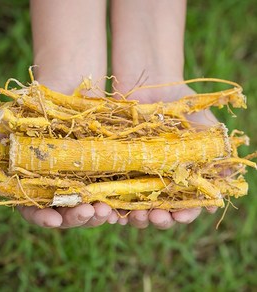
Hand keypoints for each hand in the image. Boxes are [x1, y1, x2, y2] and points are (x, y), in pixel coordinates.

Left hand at [117, 83, 217, 228]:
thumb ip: (217, 153)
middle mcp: (158, 181)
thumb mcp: (206, 128)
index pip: (184, 205)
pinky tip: (113, 209)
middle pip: (159, 211)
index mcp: (181, 178)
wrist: (153, 86)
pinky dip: (113, 205)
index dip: (185, 213)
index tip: (182, 215)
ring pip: (135, 206)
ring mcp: (136, 175)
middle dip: (160, 219)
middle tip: (157, 218)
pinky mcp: (117, 168)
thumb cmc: (182, 108)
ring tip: (138, 216)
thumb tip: (228, 182)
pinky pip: (112, 191)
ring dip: (137, 217)